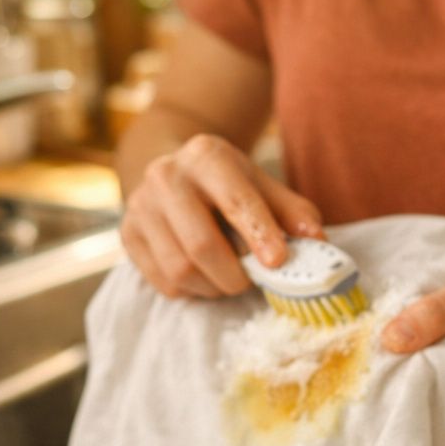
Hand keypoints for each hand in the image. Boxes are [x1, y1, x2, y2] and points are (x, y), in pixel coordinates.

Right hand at [120, 134, 323, 298]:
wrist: (170, 173)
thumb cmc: (226, 185)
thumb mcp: (261, 185)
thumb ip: (292, 211)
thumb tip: (317, 240)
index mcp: (205, 155)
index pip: (235, 200)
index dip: (259, 234)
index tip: (278, 262)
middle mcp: (165, 176)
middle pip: (202, 244)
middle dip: (234, 275)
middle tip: (251, 281)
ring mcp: (139, 206)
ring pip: (180, 269)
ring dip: (213, 286)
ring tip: (228, 278)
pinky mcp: (128, 236)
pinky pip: (164, 283)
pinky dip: (192, 290)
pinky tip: (204, 276)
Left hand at [380, 260, 444, 411]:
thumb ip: (436, 313)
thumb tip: (389, 340)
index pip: (407, 383)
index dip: (383, 360)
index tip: (365, 337)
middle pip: (413, 383)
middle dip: (394, 356)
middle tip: (381, 323)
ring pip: (424, 377)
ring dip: (411, 353)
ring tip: (402, 323)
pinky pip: (438, 372)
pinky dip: (428, 352)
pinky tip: (424, 332)